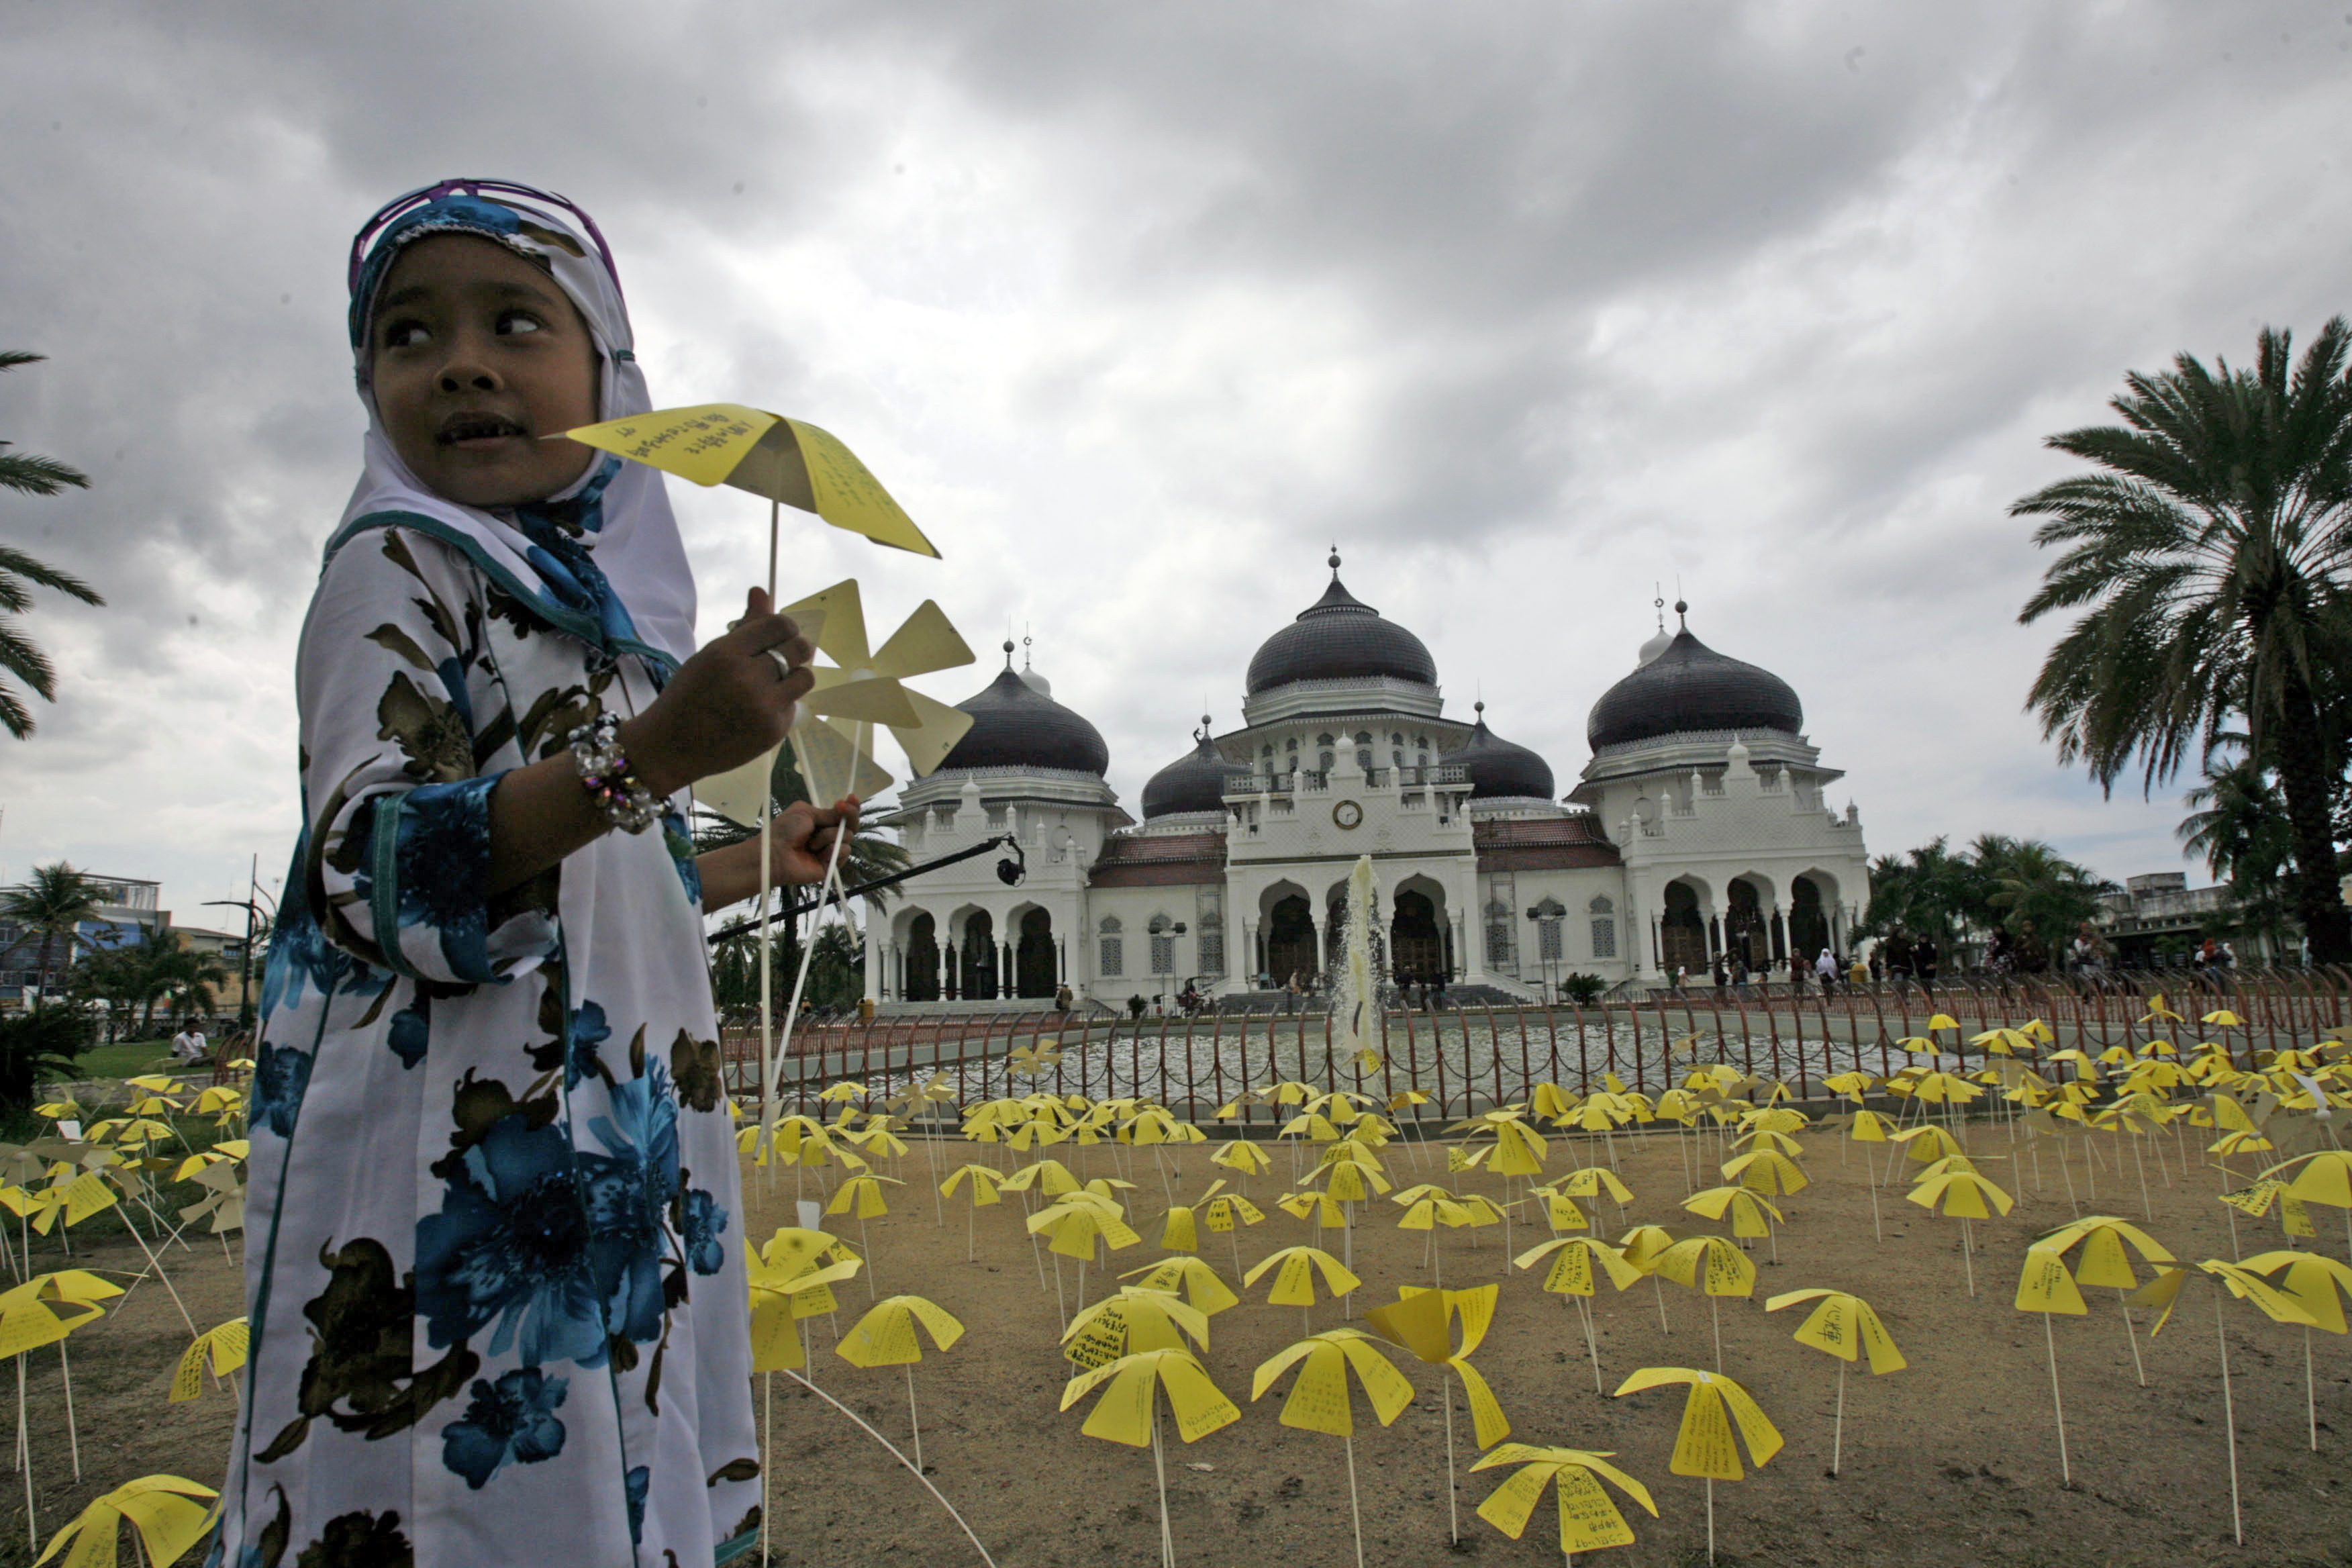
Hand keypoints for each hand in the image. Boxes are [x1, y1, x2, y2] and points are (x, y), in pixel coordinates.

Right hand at [620, 587, 814, 795]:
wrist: (670, 747)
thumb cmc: (688, 696)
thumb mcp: (709, 655)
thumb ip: (743, 626)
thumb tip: (762, 591)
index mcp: (726, 652)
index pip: (779, 625)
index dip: (786, 628)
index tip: (780, 636)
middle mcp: (747, 677)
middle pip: (799, 649)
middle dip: (795, 649)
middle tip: (784, 657)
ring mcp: (763, 706)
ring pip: (805, 677)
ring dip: (795, 677)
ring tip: (774, 684)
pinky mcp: (773, 731)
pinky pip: (793, 706)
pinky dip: (781, 704)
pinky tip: (758, 711)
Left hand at [765, 796, 862, 885]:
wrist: (776, 853)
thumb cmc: (785, 831)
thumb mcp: (806, 813)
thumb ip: (828, 813)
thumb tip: (844, 810)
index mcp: (821, 822)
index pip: (843, 814)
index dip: (851, 806)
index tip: (851, 797)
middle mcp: (828, 835)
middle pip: (852, 824)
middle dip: (850, 814)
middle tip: (841, 808)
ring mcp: (831, 850)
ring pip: (847, 836)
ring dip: (829, 835)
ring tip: (811, 843)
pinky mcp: (832, 864)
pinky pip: (844, 851)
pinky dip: (831, 850)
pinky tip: (817, 854)